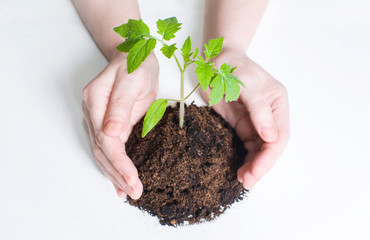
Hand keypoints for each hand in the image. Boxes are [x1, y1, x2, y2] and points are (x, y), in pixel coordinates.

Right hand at [82, 52, 158, 198]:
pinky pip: (110, 148)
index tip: (132, 178)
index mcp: (96, 100)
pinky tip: (120, 181)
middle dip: (117, 173)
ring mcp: (99, 118)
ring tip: (128, 192)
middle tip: (134, 191)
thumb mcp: (132, 79)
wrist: (136, 55)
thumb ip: (121, 105)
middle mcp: (93, 111)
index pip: (105, 139)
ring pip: (103, 153)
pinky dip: (115, 166)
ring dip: (114, 174)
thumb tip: (110, 132)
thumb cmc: (136, 63)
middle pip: (102, 150)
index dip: (118, 161)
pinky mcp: (109, 123)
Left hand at [205, 48, 289, 189]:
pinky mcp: (241, 126)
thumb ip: (258, 109)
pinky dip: (244, 159)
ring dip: (252, 166)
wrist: (214, 62)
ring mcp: (255, 122)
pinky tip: (239, 170)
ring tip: (243, 180)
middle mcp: (269, 116)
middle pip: (270, 147)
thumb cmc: (232, 66)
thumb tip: (271, 137)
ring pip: (258, 150)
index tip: (256, 170)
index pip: (279, 136)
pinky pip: (246, 147)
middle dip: (261, 165)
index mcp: (277, 104)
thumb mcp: (246, 84)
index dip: (269, 156)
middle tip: (248, 181)